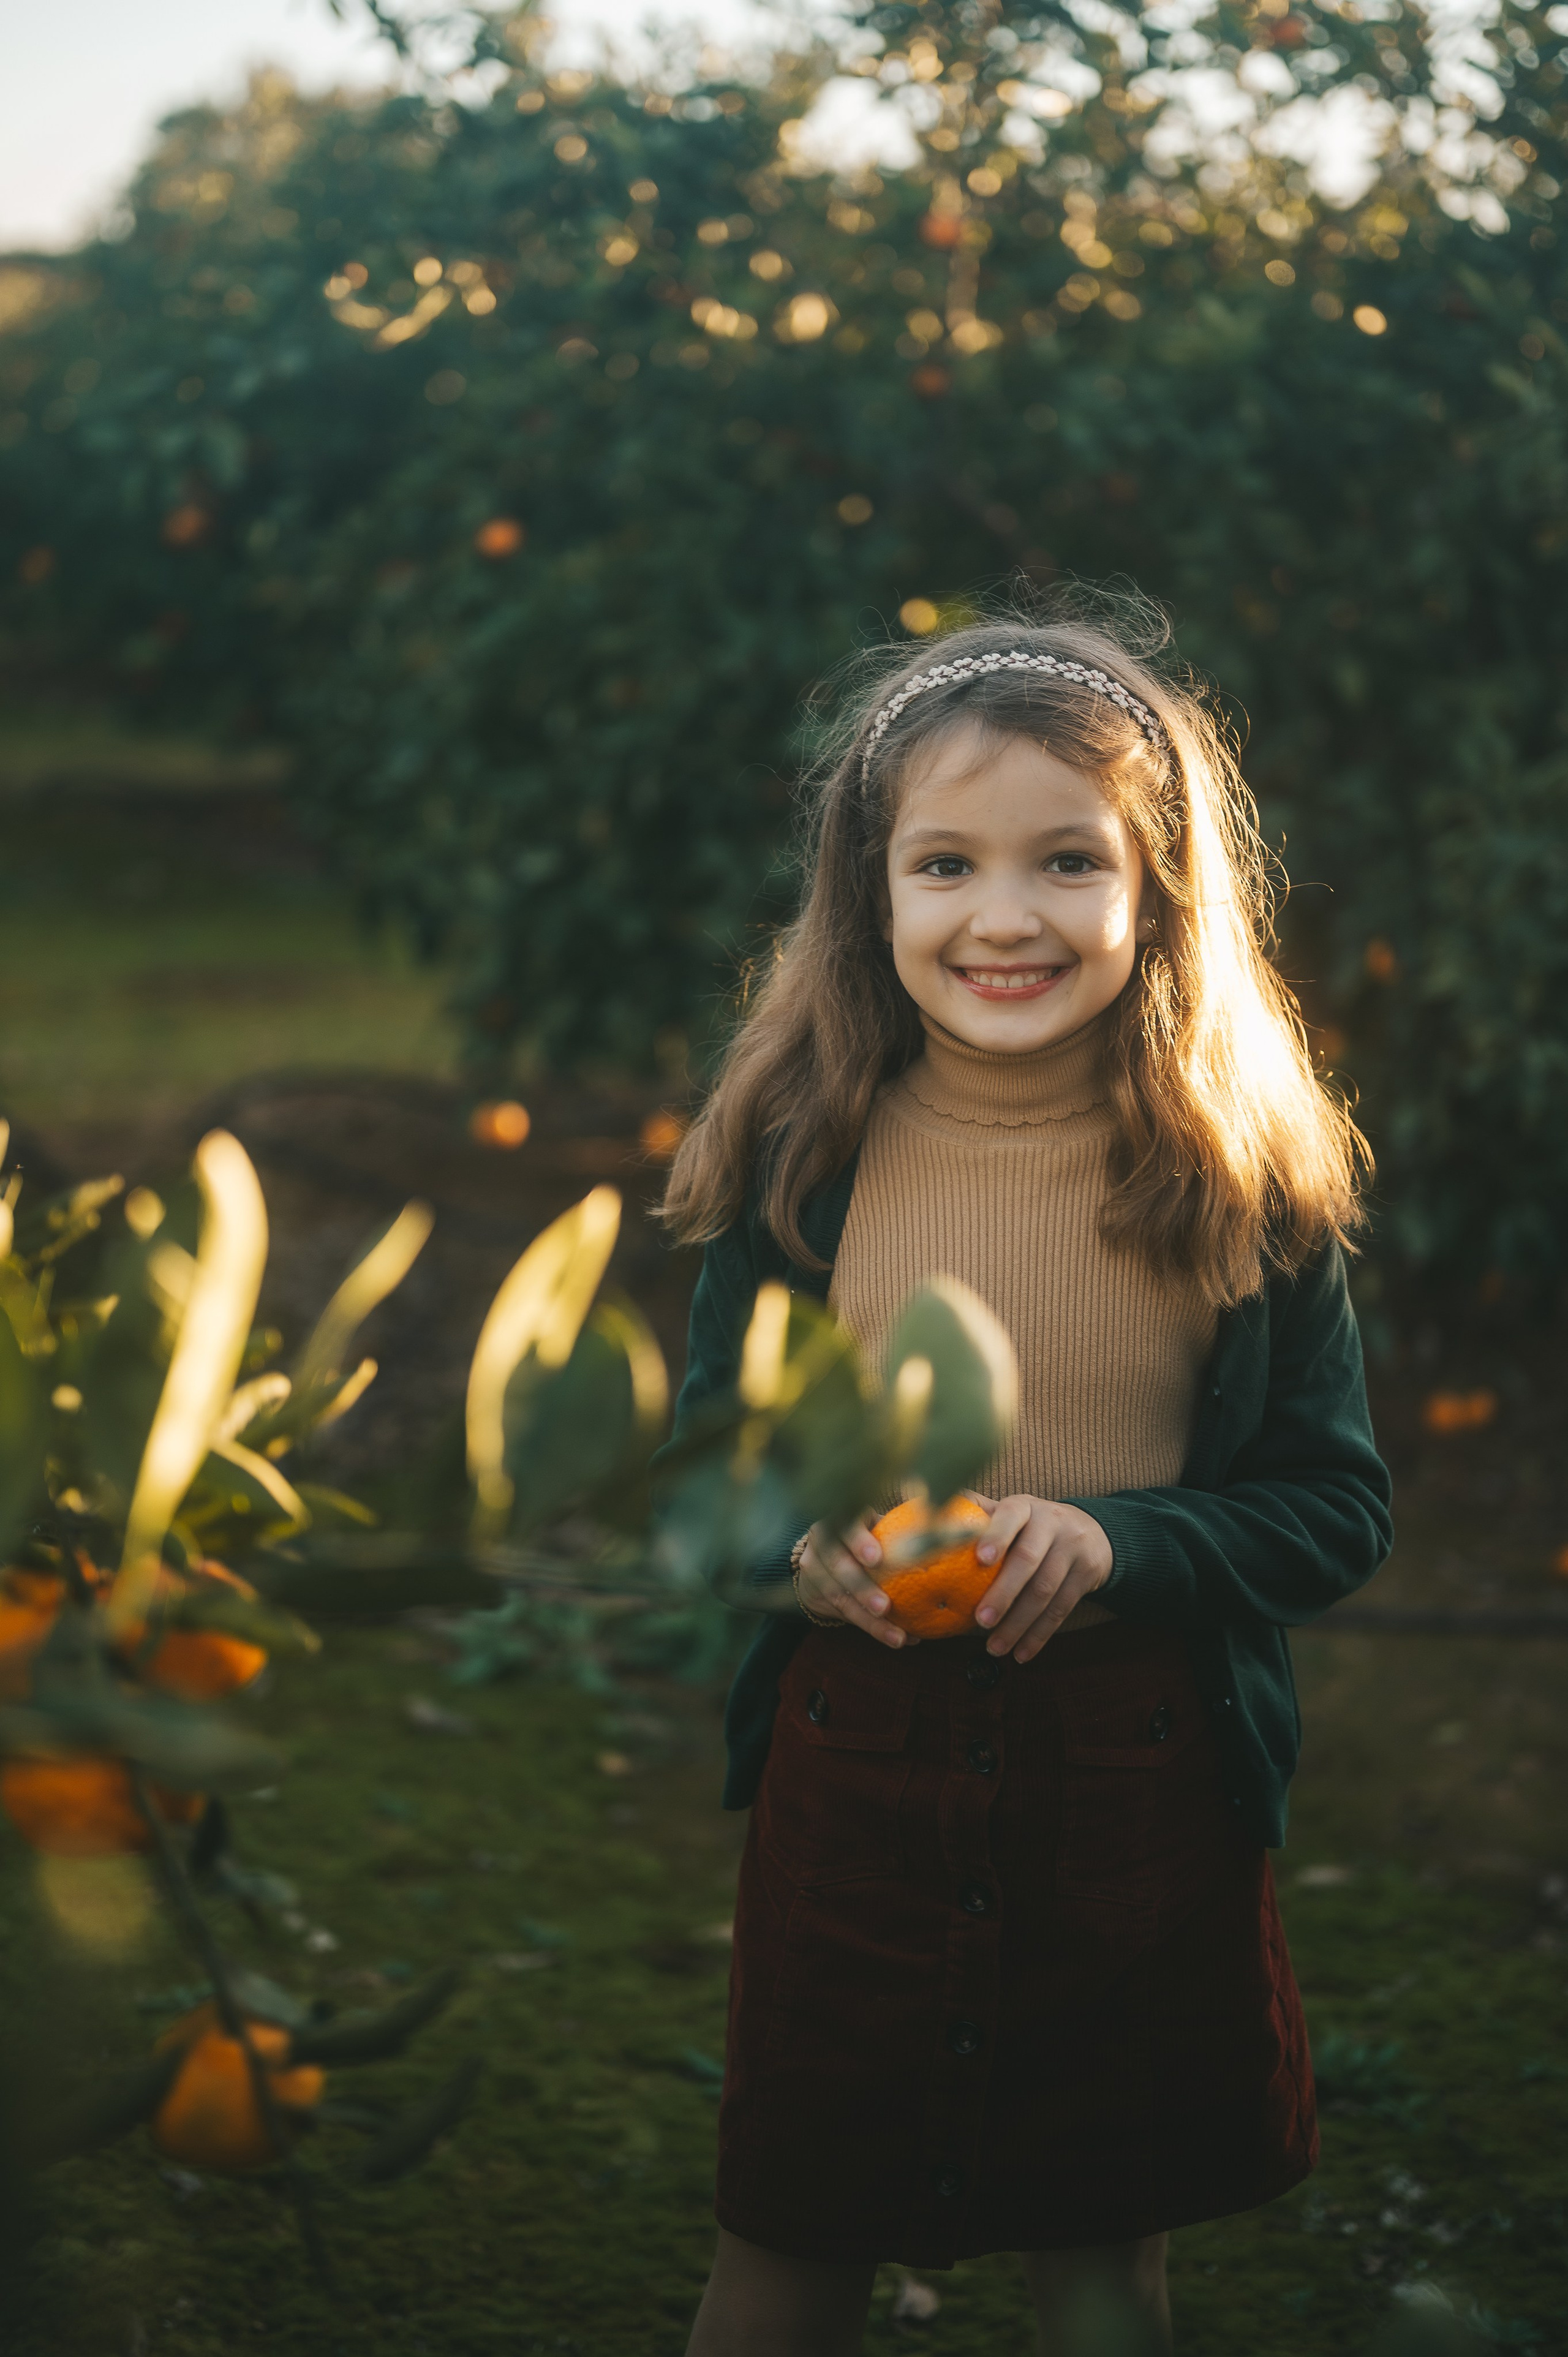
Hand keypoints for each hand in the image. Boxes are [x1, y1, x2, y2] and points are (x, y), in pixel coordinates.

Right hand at [795, 1516, 914, 1649]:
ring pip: (839, 1596)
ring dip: (870, 1620)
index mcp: (841, 1518)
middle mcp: (821, 1539)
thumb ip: (899, 1532)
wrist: (821, 1557)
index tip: (877, 1559)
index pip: (846, 1523)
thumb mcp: (875, 1527)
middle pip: (838, 1563)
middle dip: (862, 1587)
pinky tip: (896, 1638)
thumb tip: (947, 1537)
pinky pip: (842, 1614)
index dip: (859, 1541)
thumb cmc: (865, 1538)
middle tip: (884, 1607)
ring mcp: (812, 1567)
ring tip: (897, 1637)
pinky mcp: (814, 1593)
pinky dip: (871, 1628)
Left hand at [967, 1493, 1112, 1662]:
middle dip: (1003, 1593)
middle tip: (979, 1621)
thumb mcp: (1010, 1511)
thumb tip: (923, 1507)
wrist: (1092, 1532)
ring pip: (1045, 1591)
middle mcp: (1051, 1523)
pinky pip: (1062, 1609)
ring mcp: (1072, 1549)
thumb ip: (974, 1513)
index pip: (1010, 1517)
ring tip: (994, 1648)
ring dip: (1018, 1624)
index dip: (995, 1536)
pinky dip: (1039, 1635)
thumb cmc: (1030, 1525)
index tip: (979, 1559)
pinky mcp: (1086, 1575)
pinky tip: (1021, 1654)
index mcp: (1024, 1507)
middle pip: (1027, 1560)